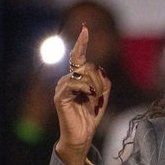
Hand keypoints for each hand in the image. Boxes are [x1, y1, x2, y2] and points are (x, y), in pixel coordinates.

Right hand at [54, 26, 111, 164]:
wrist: (82, 135)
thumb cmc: (91, 116)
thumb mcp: (103, 97)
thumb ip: (104, 82)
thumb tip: (101, 70)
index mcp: (77, 78)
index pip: (78, 57)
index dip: (81, 43)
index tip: (85, 29)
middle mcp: (67, 79)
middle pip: (87, 66)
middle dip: (99, 79)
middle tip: (99, 95)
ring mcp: (62, 87)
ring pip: (82, 74)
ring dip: (94, 86)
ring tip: (94, 99)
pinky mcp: (60, 96)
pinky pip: (74, 84)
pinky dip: (85, 88)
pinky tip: (89, 95)